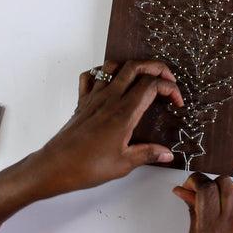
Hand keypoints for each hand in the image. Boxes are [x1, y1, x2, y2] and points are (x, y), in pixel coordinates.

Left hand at [34, 60, 183, 193]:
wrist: (55, 166)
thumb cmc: (87, 166)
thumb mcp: (124, 164)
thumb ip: (148, 154)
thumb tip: (167, 153)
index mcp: (124, 112)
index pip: (152, 86)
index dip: (170, 88)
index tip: (177, 102)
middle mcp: (110, 98)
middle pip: (136, 67)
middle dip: (156, 67)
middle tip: (167, 78)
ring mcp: (94, 97)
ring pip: (114, 66)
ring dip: (131, 66)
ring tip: (142, 77)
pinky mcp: (82, 101)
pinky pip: (90, 76)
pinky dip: (102, 72)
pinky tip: (110, 82)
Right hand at [173, 172, 232, 232]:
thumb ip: (193, 208)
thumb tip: (183, 191)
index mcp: (213, 225)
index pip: (206, 187)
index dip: (196, 180)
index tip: (191, 183)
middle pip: (222, 182)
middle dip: (210, 184)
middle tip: (203, 194)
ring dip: (224, 191)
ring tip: (217, 204)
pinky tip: (229, 210)